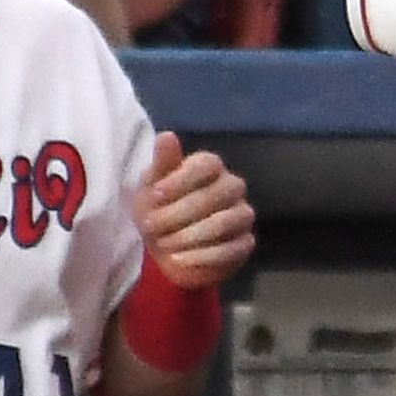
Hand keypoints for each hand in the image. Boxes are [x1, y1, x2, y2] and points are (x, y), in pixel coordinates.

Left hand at [135, 131, 254, 289]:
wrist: (166, 250)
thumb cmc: (159, 210)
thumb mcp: (151, 187)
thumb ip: (162, 163)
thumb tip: (167, 135)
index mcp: (211, 167)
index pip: (207, 164)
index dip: (181, 179)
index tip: (155, 195)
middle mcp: (232, 187)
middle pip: (215, 194)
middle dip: (178, 213)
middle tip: (150, 227)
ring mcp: (242, 215)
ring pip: (225, 222)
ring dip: (189, 236)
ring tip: (164, 245)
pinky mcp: (245, 244)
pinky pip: (231, 249)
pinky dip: (202, 256)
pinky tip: (179, 260)